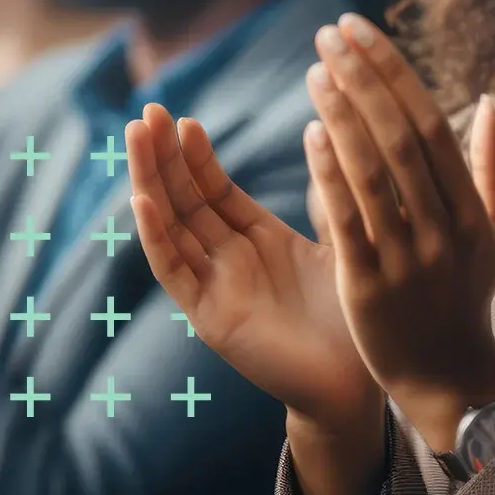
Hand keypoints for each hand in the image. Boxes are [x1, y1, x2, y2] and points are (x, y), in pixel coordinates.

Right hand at [127, 104, 380, 429]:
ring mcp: (217, 288)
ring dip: (151, 182)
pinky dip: (157, 237)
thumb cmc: (355, 316)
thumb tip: (335, 140)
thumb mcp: (342, 241)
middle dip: (164, 157)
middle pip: (185, 200)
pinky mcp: (212, 319)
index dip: (196, 155)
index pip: (214, 189)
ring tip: (136, 137)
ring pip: (172, 226)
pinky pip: (176, 273)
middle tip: (147, 110)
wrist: (359, 383)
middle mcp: (230, 261)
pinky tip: (143, 201)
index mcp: (259, 241)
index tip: (181, 117)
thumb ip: (331, 197)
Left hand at [305, 14, 494, 454]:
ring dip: (343, 114)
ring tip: (316, 69)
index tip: (360, 30)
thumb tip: (488, 105)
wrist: (447, 378)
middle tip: (330, 34)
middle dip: (364, 79)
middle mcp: (445, 229)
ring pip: (373, 173)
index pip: (431, 124)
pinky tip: (309, 133)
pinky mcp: (369, 288)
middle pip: (401, 139)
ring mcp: (407, 259)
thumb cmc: (467, 296)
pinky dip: (330, 174)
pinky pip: (348, 220)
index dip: (394, 73)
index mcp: (472, 210)